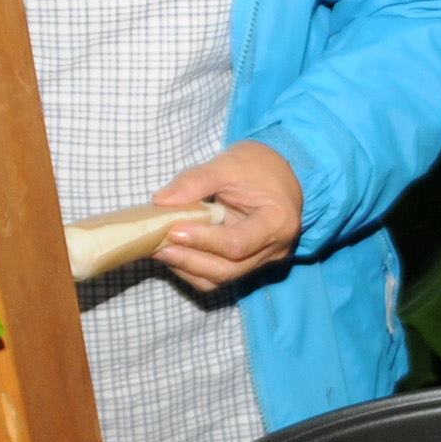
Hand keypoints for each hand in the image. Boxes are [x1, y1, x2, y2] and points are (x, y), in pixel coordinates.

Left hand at [150, 141, 303, 292]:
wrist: (283, 174)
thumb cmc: (260, 165)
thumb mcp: (229, 163)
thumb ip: (196, 181)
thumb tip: (160, 201)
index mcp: (278, 222)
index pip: (238, 243)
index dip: (203, 240)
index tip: (173, 229)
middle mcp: (274, 250)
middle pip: (228, 269)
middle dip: (189, 260)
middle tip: (157, 245)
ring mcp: (262, 260)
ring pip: (221, 278)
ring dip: (187, 267)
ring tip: (160, 249)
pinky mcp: (248, 263)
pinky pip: (220, 275)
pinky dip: (194, 268)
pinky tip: (175, 252)